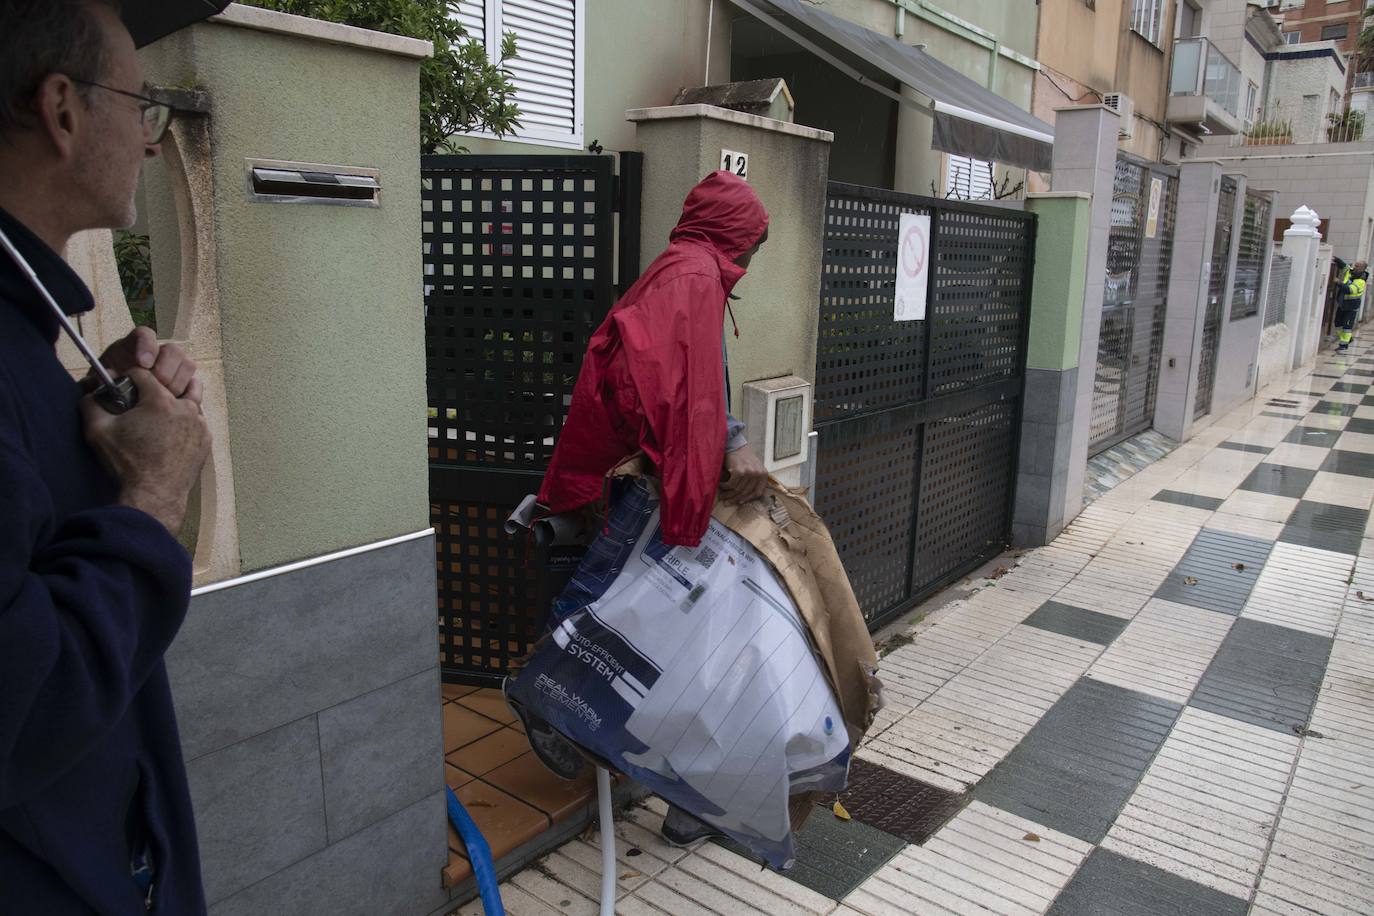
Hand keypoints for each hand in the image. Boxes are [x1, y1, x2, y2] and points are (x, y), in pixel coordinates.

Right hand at [81, 367, 212, 533]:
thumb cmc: (127, 463)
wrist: (154, 494)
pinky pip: (195, 423)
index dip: (128, 379)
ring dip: (173, 404)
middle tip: (139, 406)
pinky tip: (169, 434)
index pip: (143, 374)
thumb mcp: (98, 431)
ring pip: (188, 402)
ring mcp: (200, 425)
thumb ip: (91, 403)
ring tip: (156, 419)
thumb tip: (90, 392)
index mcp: (161, 400)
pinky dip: (184, 423)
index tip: (122, 389)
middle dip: (153, 391)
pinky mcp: (206, 440)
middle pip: (169, 385)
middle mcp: (186, 408)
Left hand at [87, 326, 202, 404]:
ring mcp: (172, 370)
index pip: (145, 335)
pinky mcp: (183, 386)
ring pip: (187, 366)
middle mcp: (155, 356)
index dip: (148, 345)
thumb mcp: (94, 387)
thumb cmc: (105, 395)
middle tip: (157, 385)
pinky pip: (196, 385)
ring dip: (178, 383)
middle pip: (173, 350)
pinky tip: (177, 404)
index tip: (143, 363)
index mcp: (131, 349)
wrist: (115, 410)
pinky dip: (190, 394)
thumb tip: (105, 379)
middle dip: (166, 370)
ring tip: (164, 399)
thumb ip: (95, 382)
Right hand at [720, 444, 767, 504]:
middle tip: (726, 502)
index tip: (739, 502)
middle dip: (735, 499)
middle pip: (746, 492)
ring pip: (738, 489)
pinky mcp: (740, 471)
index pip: (757, 492)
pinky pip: (731, 484)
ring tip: (722, 495)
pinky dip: (725, 486)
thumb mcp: (753, 468)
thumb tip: (743, 499)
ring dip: (728, 493)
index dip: (748, 499)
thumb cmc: (742, 458)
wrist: (734, 445)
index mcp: (763, 474)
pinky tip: (721, 485)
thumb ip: (752, 481)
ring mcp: (750, 472)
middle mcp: (758, 473)